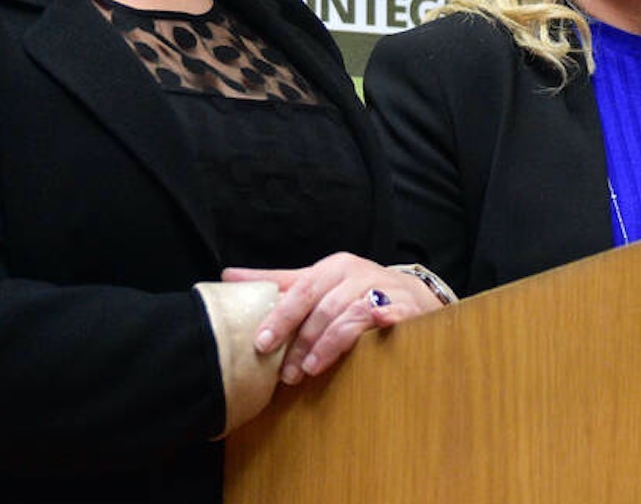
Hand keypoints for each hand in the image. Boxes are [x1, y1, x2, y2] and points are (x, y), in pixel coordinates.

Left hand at [222, 253, 442, 385]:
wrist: (412, 294)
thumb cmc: (355, 289)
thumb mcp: (318, 282)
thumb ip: (278, 282)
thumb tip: (228, 276)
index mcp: (332, 268)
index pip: (301, 290)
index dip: (280, 317)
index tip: (260, 343)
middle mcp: (356, 274)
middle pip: (323, 306)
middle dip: (301, 340)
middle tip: (285, 373)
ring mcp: (382, 290)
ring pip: (350, 316)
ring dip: (328, 345)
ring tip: (310, 370)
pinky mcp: (405, 308)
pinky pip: (387, 318)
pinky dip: (372, 328)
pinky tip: (363, 346)